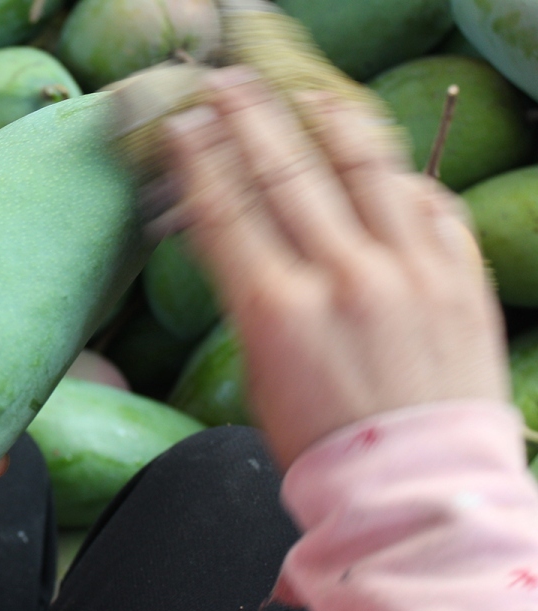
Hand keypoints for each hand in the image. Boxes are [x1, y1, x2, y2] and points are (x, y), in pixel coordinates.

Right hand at [161, 67, 509, 468]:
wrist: (414, 491)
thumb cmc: (322, 445)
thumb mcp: (261, 372)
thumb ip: (252, 296)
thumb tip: (242, 238)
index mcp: (276, 311)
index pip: (226, 208)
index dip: (199, 157)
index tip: (183, 122)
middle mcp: (343, 278)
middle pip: (285, 171)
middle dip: (248, 118)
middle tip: (228, 84)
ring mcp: (410, 270)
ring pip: (364, 166)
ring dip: (327, 121)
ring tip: (308, 96)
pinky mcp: (460, 276)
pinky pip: (429, 202)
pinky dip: (399, 178)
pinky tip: (381, 166)